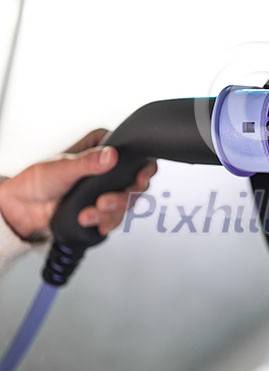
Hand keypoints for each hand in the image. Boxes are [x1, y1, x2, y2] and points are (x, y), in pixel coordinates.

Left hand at [0, 129, 156, 240]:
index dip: (143, 168)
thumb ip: (87, 162)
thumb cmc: (38, 180)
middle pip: (136, 183)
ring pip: (126, 203)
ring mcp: (107, 190)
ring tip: (87, 215)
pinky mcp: (102, 209)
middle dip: (122, 197)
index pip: (135, 155)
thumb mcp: (62, 166)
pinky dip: (104, 222)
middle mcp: (109, 169)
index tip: (139, 180)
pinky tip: (92, 222)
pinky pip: (115, 218)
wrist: (24, 209)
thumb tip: (109, 156)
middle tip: (105, 202)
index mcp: (102, 148)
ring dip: (109, 213)